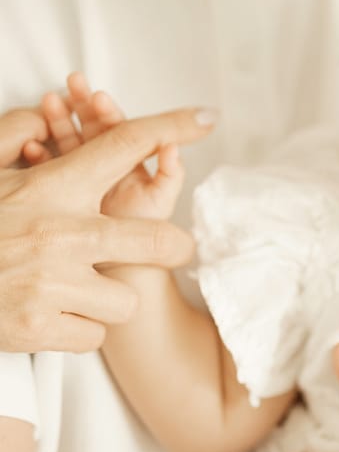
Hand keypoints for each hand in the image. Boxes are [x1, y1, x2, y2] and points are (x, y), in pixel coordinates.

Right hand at [0, 101, 214, 352]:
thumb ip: (14, 135)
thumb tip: (46, 115)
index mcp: (52, 189)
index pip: (122, 146)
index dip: (171, 128)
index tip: (207, 118)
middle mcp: (61, 235)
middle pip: (156, 240)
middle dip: (172, 247)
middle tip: (174, 249)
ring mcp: (53, 285)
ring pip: (126, 299)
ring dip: (107, 299)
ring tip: (74, 291)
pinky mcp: (41, 329)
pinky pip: (95, 335)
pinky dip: (80, 330)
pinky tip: (53, 317)